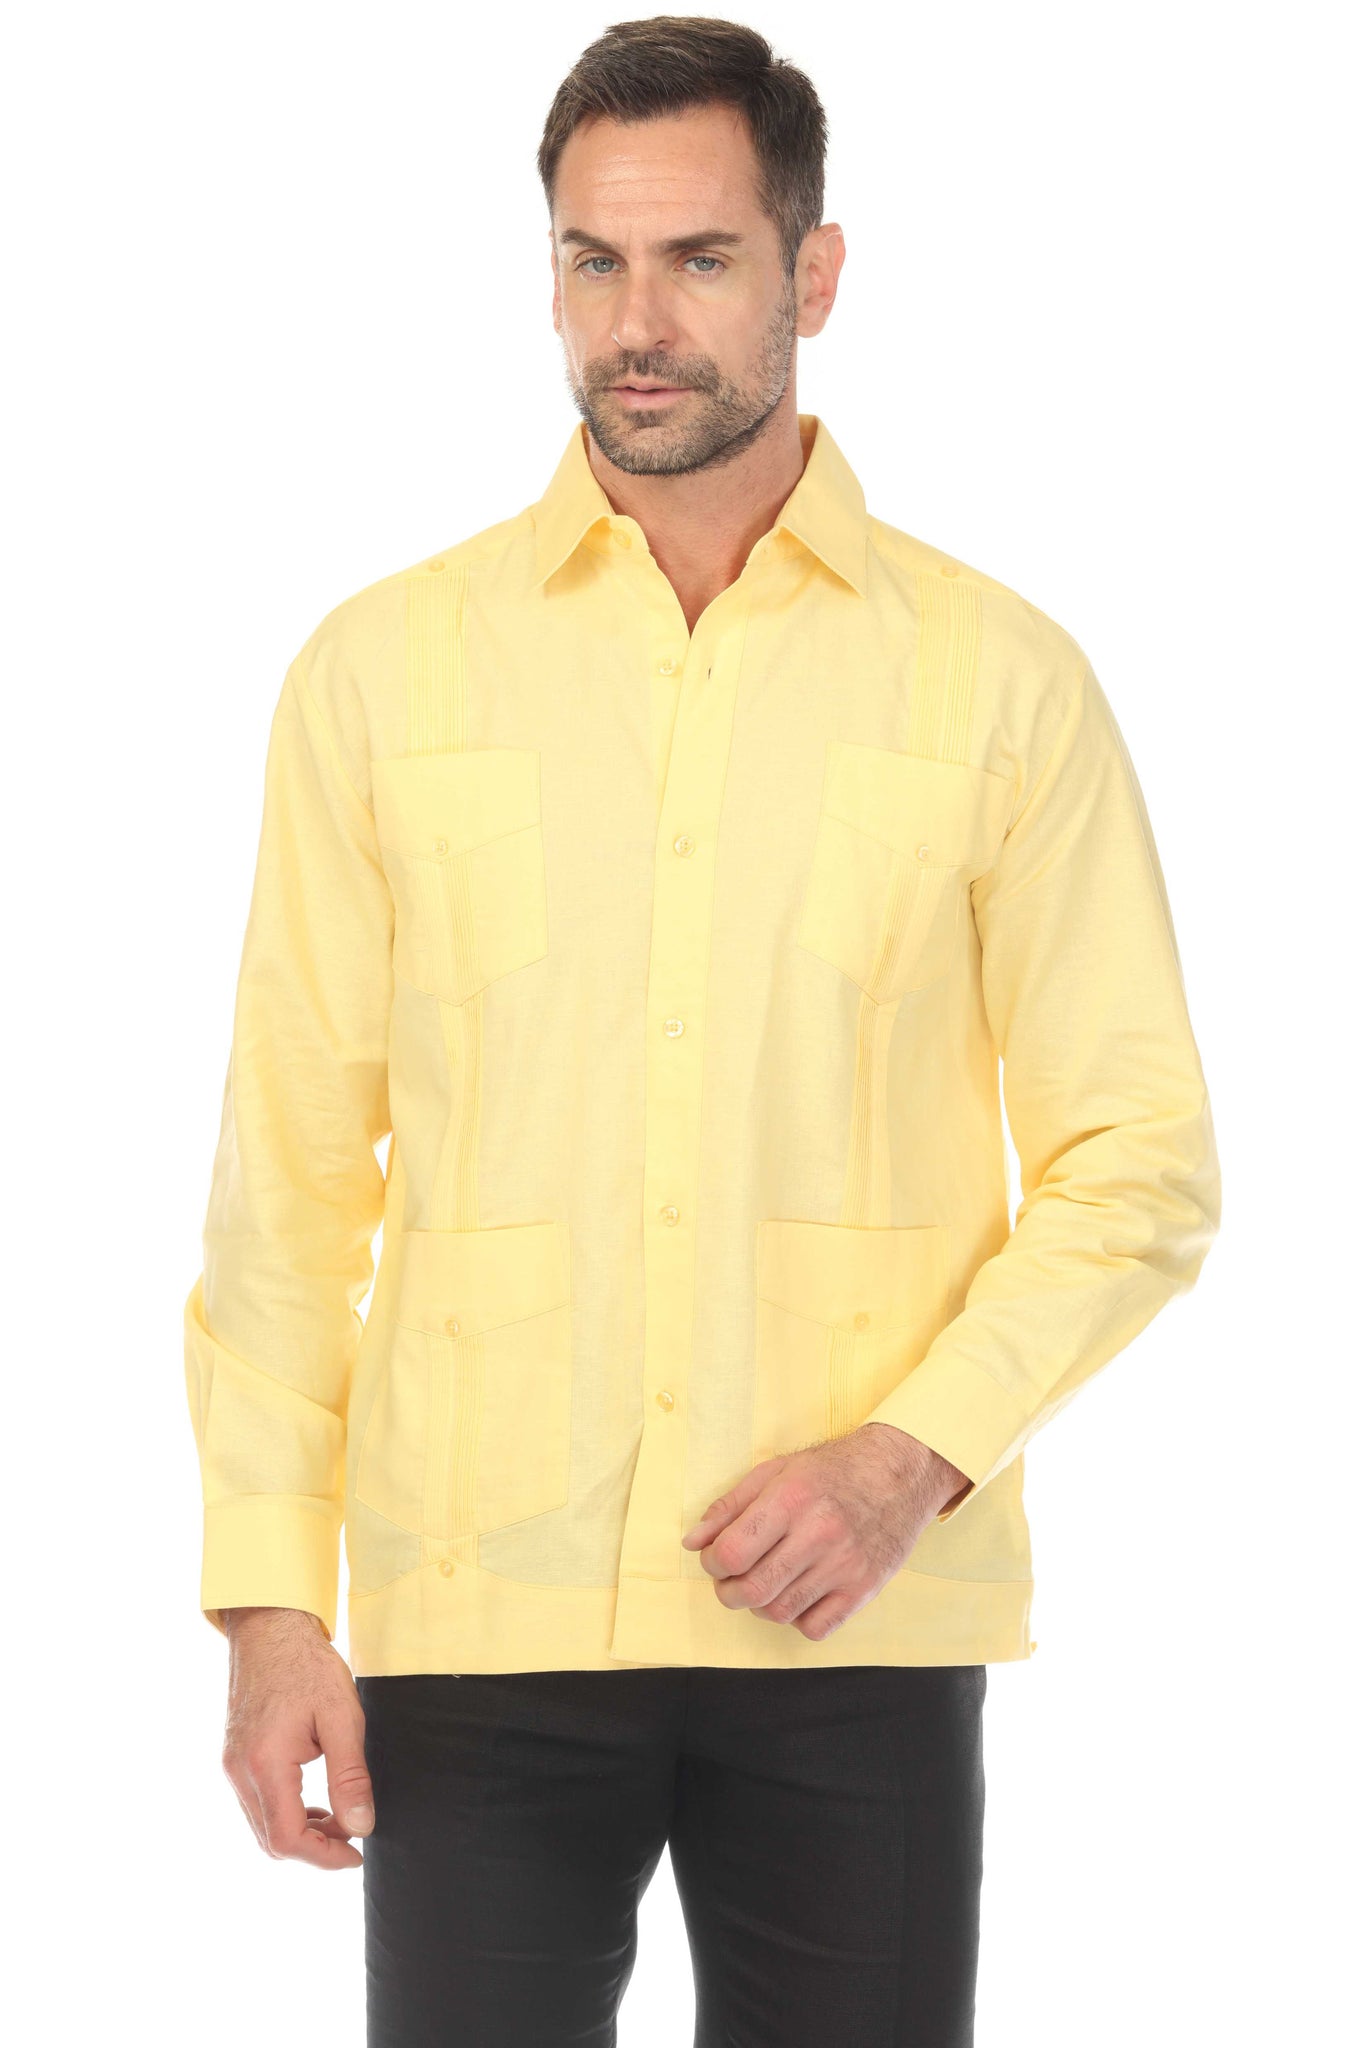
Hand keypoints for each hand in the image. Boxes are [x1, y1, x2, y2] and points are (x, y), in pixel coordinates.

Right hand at [220, 1607, 373, 1869]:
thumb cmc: (306, 1665)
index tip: (356, 1853)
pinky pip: (257, 1803)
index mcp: (264, 1763)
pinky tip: (314, 1797)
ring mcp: (232, 1765)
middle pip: (271, 1840)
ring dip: (300, 1831)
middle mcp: (239, 1772)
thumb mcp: (341, 1717)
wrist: (269, 1627)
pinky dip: (286, 1812)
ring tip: (339, 1813)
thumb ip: (350, 1776)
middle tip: (353, 1831)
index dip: (324, 1856)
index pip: (287, 1839)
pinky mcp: (233, 1756)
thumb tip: (362, 1826)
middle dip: (314, 1847)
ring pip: (262, 1825)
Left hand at [680, 1424, 969, 1641]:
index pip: (731, 1553)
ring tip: (764, 1583)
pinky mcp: (864, 1588)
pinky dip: (798, 1620)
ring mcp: (844, 1565)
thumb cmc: (833, 1470)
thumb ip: (729, 1506)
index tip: (715, 1558)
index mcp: (790, 1500)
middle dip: (728, 1592)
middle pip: (752, 1590)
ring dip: (760, 1605)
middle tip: (731, 1580)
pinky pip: (816, 1628)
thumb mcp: (776, 1471)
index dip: (711, 1563)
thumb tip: (693, 1542)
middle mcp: (818, 1534)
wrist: (900, 1472)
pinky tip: (798, 1595)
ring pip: (780, 1612)